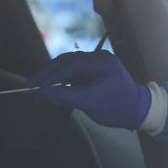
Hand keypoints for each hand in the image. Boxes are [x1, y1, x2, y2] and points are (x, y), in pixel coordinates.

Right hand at [27, 50, 150, 129]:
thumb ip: (66, 95)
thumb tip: (43, 91)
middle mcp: (99, 57)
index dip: (51, 74)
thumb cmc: (117, 107)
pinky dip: (62, 79)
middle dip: (48, 73)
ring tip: (37, 87)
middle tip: (30, 84)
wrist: (138, 110)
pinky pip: (74, 71)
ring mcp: (97, 63)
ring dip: (53, 75)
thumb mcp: (91, 103)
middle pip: (68, 61)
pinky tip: (52, 88)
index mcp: (102, 61)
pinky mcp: (94, 70)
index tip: (35, 85)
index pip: (71, 64)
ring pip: (69, 65)